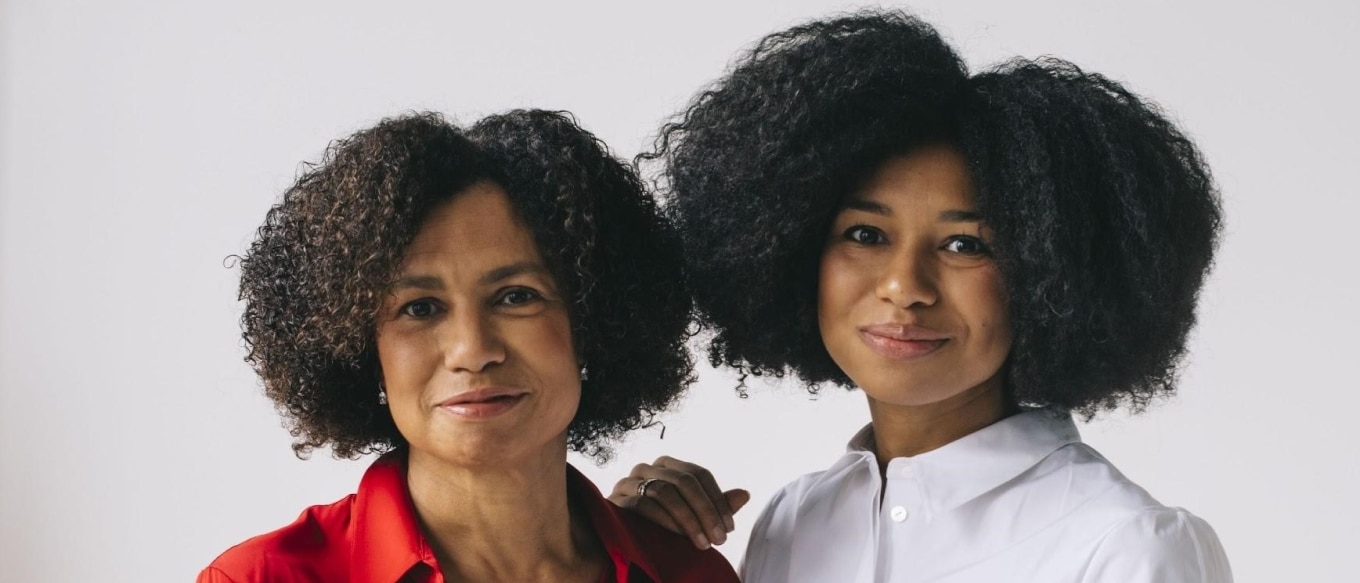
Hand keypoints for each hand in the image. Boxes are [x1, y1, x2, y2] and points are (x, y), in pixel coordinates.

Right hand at [608, 455, 750, 549]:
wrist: (622, 542)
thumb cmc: (659, 527)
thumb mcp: (692, 518)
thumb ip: (715, 506)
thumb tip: (745, 494)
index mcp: (667, 466)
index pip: (698, 473)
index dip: (717, 499)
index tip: (729, 527)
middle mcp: (646, 468)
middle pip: (684, 480)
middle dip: (706, 510)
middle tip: (720, 538)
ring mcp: (628, 482)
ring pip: (664, 491)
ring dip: (688, 518)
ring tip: (702, 542)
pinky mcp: (615, 501)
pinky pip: (642, 505)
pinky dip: (664, 520)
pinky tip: (678, 536)